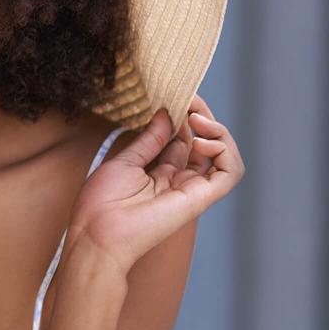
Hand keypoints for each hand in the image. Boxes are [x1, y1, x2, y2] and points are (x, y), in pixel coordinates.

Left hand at [66, 93, 244, 277]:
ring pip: (224, 156)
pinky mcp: (200, 198)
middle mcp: (179, 180)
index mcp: (159, 173)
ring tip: (196, 118)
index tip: (176, 95)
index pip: (184, 138)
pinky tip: (201, 140)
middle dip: (202, 117)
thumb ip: (151, 138)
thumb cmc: (102, 202)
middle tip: (188, 99)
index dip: (184, 115)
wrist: (97, 234)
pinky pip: (230, 173)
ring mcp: (191, 189)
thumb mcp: (126, 161)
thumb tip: (168, 113)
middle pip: (205, 143)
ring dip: (217, 131)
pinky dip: (224, 150)